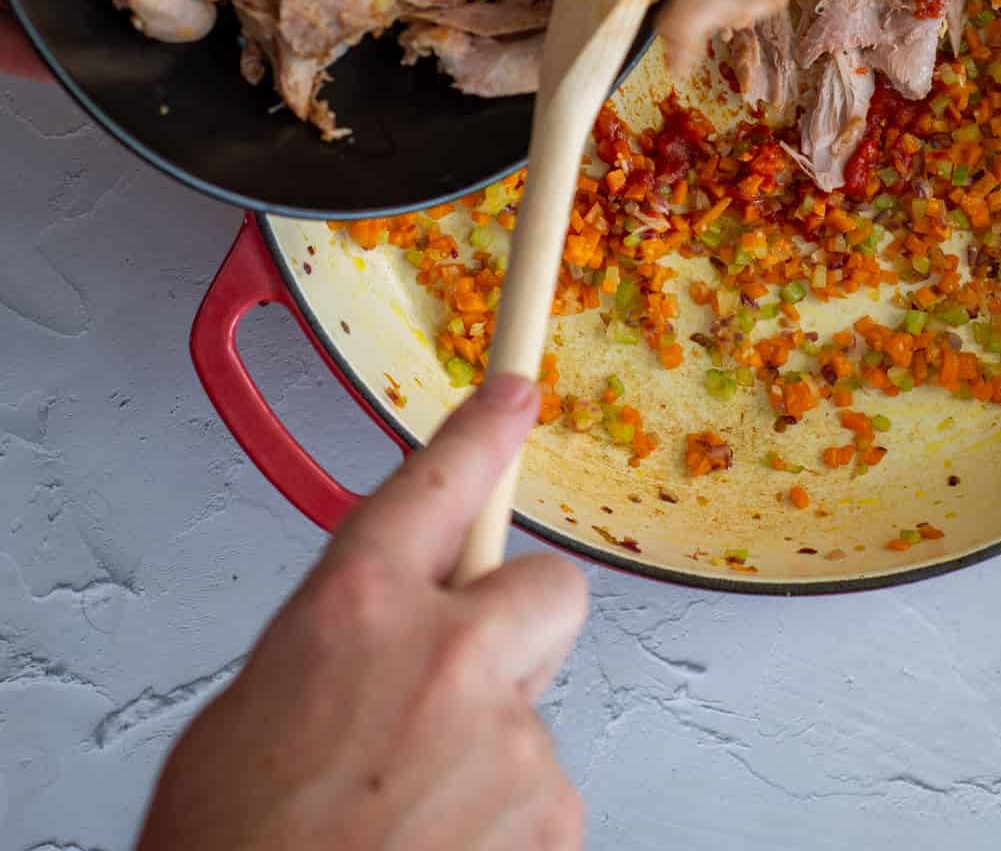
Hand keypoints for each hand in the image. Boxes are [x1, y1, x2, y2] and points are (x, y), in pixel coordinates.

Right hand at [137, 374, 587, 850]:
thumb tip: (369, 647)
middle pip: (549, 590)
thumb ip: (329, 650)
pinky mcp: (552, 820)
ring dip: (493, 760)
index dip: (484, 431)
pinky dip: (505, 831)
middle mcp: (447, 654)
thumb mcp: (244, 720)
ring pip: (536, 720)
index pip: (438, 480)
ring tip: (410, 824)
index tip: (514, 396)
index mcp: (353, 609)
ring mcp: (511, 741)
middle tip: (466, 691)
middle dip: (520, 630)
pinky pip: (544, 802)